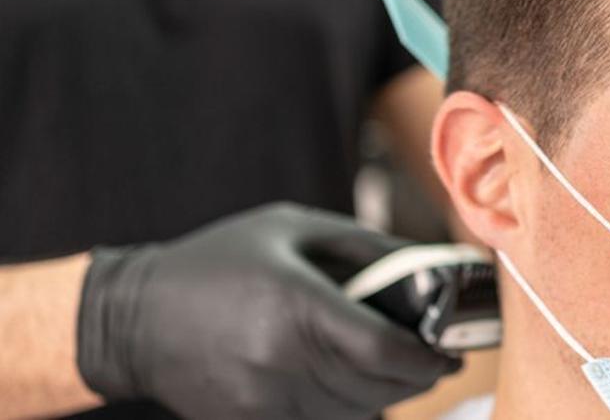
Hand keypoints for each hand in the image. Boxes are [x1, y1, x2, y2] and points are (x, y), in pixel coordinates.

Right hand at [76, 203, 460, 418]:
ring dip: (388, 395)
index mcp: (295, 305)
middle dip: (419, 377)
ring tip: (400, 369)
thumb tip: (426, 267)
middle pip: (378, 387)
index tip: (453, 350)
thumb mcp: (292, 229)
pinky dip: (349, 408)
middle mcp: (280, 360)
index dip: (429, 357)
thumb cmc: (218, 260)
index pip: (383, 349)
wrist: (133, 316)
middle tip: (439, 359)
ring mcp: (262, 400)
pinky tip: (355, 384)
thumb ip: (364, 246)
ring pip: (355, 411)